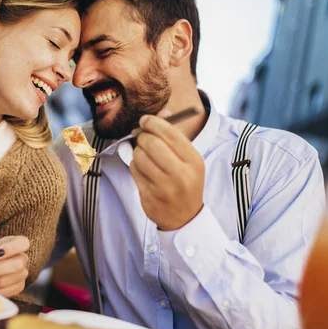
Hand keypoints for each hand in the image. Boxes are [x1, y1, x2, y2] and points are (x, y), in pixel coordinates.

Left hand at [129, 111, 204, 230]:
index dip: (154, 122)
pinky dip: (135, 166)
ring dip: (137, 152)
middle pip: (151, 143)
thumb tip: (161, 111)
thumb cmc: (185, 182)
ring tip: (145, 156)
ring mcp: (164, 188)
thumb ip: (174, 135)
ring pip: (139, 157)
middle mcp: (180, 175)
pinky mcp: (149, 196)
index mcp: (194, 161)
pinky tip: (143, 170)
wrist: (184, 217)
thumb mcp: (188, 159)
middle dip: (143, 136)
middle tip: (143, 137)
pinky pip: (133, 171)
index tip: (145, 119)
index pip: (170, 133)